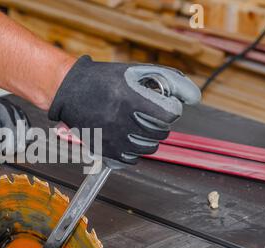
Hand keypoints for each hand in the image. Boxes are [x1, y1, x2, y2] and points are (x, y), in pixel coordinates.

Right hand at [49, 56, 200, 163]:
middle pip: (161, 132)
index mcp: (130, 99)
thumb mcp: (137, 71)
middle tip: (146, 113)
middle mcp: (121, 120)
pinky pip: (132, 158)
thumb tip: (195, 98)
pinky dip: (134, 149)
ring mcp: (112, 138)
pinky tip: (126, 135)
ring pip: (149, 147)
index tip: (163, 104)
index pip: (170, 114)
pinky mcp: (105, 150)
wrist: (69, 90)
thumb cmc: (104, 79)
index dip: (170, 108)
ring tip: (136, 124)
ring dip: (148, 137)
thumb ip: (171, 81)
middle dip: (159, 122)